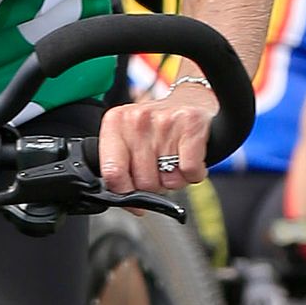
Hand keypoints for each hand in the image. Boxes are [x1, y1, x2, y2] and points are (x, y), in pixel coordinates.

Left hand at [97, 82, 216, 193]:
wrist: (191, 99)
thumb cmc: (156, 125)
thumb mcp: (128, 137)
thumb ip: (120, 167)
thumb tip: (130, 205)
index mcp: (116, 122)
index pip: (112, 172)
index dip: (124, 193)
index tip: (132, 196)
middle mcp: (138, 119)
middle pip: (144, 183)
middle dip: (155, 184)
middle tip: (160, 167)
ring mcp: (164, 122)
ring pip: (168, 181)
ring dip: (175, 179)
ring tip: (174, 159)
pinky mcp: (191, 126)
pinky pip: (190, 172)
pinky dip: (193, 174)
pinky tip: (189, 159)